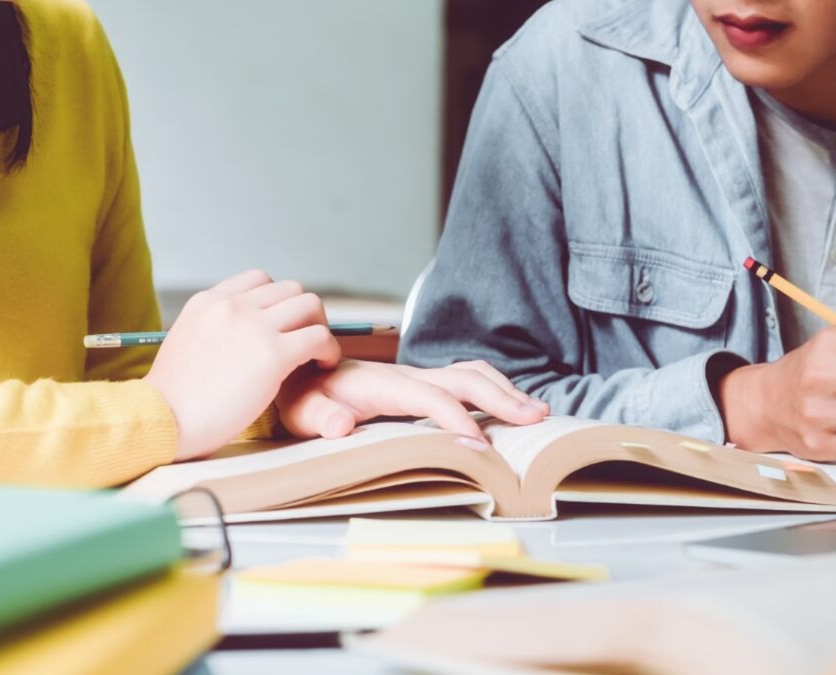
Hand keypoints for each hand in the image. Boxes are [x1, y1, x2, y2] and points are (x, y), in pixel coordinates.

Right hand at [144, 271, 340, 461]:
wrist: (161, 421)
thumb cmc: (173, 398)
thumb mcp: (186, 342)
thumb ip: (214, 329)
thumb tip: (237, 335)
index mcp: (208, 301)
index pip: (260, 279)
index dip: (279, 302)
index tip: (282, 326)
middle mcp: (232, 306)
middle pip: (291, 289)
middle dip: (305, 314)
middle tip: (306, 342)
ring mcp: (254, 327)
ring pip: (310, 305)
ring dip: (320, 328)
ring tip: (317, 355)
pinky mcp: (273, 354)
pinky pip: (319, 338)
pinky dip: (328, 350)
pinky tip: (322, 366)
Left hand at [275, 360, 550, 444]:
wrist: (298, 373)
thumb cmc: (301, 396)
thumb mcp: (300, 410)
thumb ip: (319, 417)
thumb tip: (342, 424)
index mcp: (383, 383)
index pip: (430, 397)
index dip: (456, 419)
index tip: (480, 446)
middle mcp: (407, 376)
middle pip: (465, 379)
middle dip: (502, 399)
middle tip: (536, 419)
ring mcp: (417, 379)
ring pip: (471, 374)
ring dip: (505, 391)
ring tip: (537, 413)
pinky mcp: (421, 386)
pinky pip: (465, 382)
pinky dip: (494, 391)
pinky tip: (511, 407)